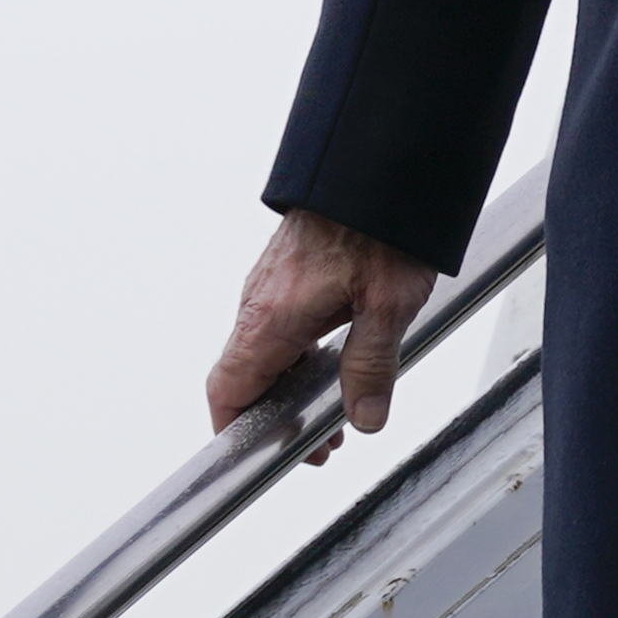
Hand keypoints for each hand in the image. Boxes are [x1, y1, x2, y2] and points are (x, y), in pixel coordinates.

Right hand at [207, 209, 438, 461]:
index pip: (228, 392)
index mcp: (270, 318)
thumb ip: (372, 366)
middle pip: (247, 377)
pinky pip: (281, 323)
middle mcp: (259, 302)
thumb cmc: (381, 224)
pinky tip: (340, 355)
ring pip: (266, 350)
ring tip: (340, 404)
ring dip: (293, 384)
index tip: (266, 455)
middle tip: (323, 440)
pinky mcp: (288, 269)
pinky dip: (300, 351)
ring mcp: (270, 284)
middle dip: (279, 416)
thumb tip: (364, 418)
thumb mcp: (389, 304)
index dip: (239, 432)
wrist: (378, 162)